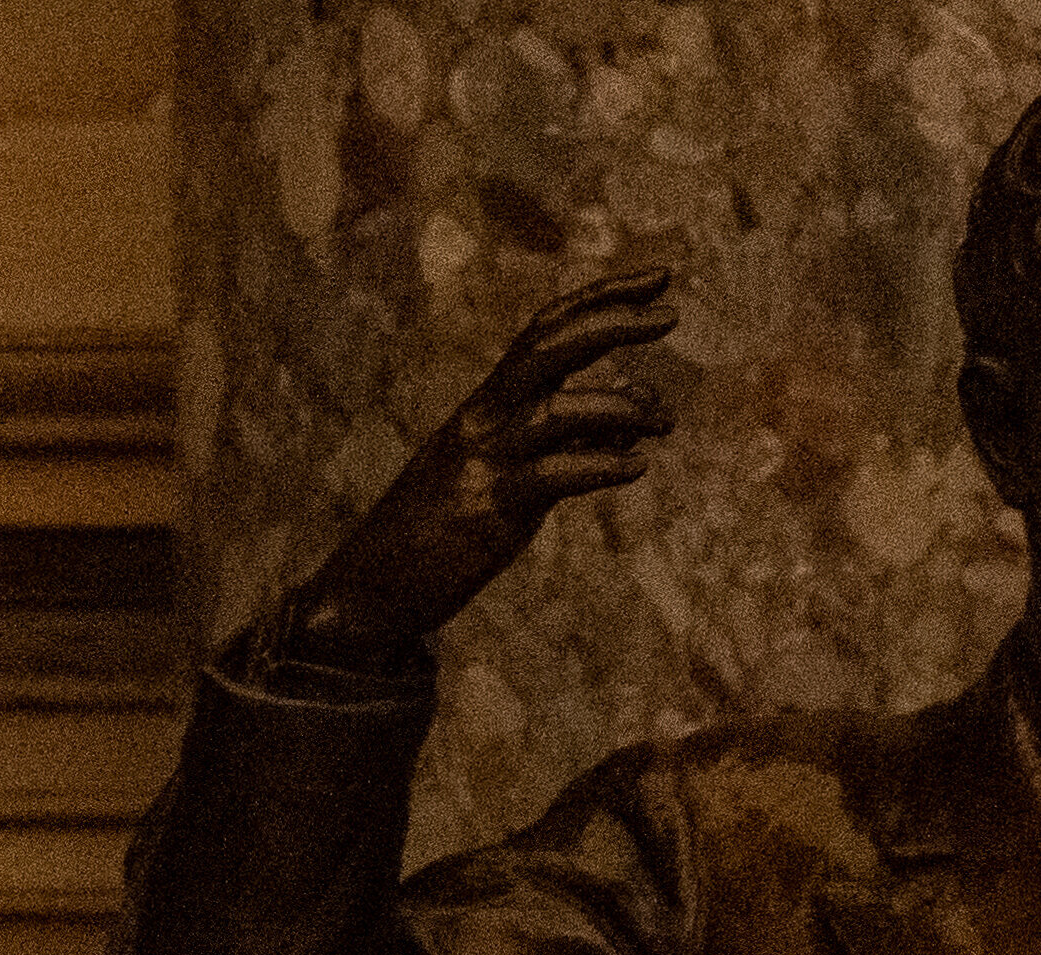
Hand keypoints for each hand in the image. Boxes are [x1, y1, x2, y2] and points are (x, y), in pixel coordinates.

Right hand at [283, 264, 679, 672]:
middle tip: (669, 316)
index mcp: (487, 404)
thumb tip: (635, 412)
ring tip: (665, 421)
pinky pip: (555, 476)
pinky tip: (635, 468)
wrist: (371, 588)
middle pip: (548, 347)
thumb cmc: (443, 531)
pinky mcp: (488, 509)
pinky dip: (602, 466)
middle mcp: (483, 419)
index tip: (660, 279)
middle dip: (613, 322)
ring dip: (625, 408)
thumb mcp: (509, 470)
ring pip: (559, 411)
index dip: (602, 296)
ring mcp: (484, 461)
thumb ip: (569, 439)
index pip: (545, 329)